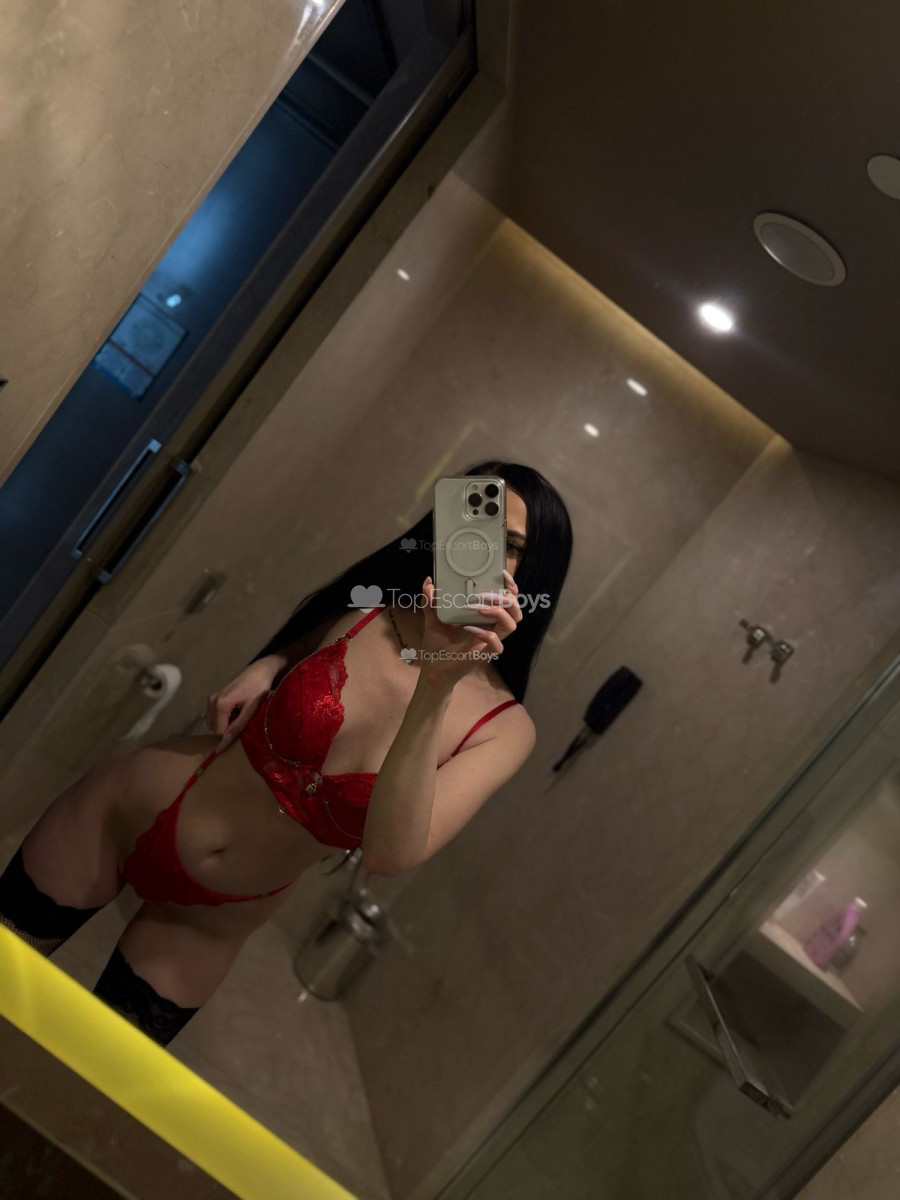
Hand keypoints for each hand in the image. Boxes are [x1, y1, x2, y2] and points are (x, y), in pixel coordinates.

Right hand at [206, 655, 282, 752]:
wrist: (259, 670)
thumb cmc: (259, 688)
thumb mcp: (251, 709)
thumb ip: (237, 727)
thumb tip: (223, 744)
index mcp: (221, 704)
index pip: (219, 732)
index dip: (231, 734)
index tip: (243, 728)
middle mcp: (212, 701)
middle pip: (214, 728)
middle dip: (227, 729)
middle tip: (243, 720)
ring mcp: (210, 699)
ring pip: (213, 723)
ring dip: (225, 724)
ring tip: (240, 715)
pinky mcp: (212, 698)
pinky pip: (214, 716)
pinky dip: (223, 719)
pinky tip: (235, 712)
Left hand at [418, 570, 521, 687]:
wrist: (433, 669)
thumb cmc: (437, 645)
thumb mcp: (433, 618)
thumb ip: (431, 601)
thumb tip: (428, 582)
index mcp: (485, 617)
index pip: (506, 600)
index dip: (510, 587)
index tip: (502, 574)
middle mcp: (491, 628)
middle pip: (515, 610)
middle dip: (506, 597)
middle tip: (487, 592)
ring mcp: (490, 642)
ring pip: (511, 625)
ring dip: (498, 611)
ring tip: (479, 607)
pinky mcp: (485, 655)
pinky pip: (497, 644)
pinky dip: (487, 635)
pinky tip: (470, 628)